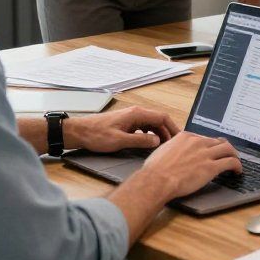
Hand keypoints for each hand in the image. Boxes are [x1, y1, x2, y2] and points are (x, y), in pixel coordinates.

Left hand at [65, 106, 179, 152]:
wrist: (79, 132)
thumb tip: (157, 142)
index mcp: (136, 114)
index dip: (173, 127)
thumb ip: (140, 141)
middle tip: (173, 145)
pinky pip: (143, 127)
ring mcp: (131, 117)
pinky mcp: (126, 123)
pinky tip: (149, 143)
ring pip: (151, 124)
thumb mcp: (120, 141)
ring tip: (164, 146)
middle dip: (167, 132)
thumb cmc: (97, 135)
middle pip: (158, 120)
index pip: (162, 117)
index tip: (179, 138)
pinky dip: (150, 134)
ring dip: (159, 133)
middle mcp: (136, 113)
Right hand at [141, 131, 241, 199]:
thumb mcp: (163, 150)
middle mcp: (198, 142)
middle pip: (218, 141)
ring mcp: (205, 154)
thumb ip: (173, 148)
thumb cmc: (155, 170)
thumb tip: (174, 153)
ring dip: (234, 154)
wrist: (157, 180)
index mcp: (186, 136)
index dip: (210, 145)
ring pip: (228, 148)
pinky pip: (230, 162)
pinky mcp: (211, 167)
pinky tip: (238, 170)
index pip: (204, 137)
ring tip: (236, 161)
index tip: (212, 150)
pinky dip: (237, 165)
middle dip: (224, 148)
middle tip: (227, 154)